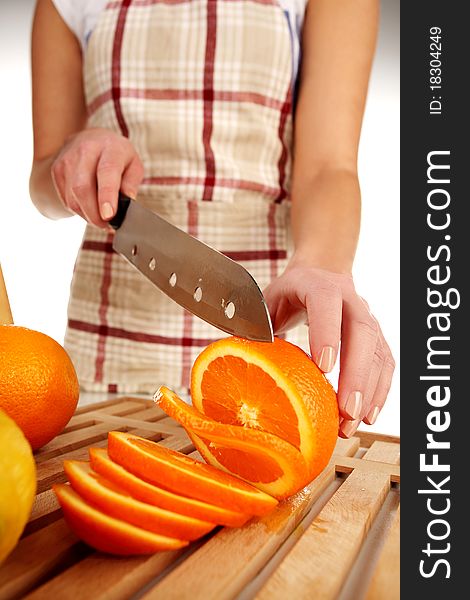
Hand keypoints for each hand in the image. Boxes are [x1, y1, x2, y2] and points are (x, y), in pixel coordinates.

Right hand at [51, 128, 143, 227]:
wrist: (91, 140)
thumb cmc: (118, 157)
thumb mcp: (133, 165)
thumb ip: (131, 183)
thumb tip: (127, 201)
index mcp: (110, 147)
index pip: (107, 171)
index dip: (107, 195)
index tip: (109, 215)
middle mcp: (86, 150)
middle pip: (83, 188)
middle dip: (94, 214)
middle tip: (106, 225)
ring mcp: (67, 159)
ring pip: (72, 198)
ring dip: (87, 215)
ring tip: (99, 217)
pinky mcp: (57, 170)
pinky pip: (66, 199)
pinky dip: (79, 210)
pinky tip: (89, 208)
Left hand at [263, 263, 394, 437]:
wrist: (323, 272)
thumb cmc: (289, 292)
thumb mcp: (266, 299)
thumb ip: (253, 322)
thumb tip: (234, 353)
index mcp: (318, 285)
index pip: (326, 304)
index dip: (326, 333)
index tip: (324, 368)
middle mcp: (349, 299)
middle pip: (362, 332)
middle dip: (356, 374)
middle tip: (345, 409)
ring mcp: (367, 317)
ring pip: (377, 351)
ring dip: (369, 390)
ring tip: (352, 422)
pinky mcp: (376, 336)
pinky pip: (384, 363)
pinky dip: (379, 390)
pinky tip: (367, 416)